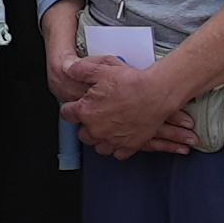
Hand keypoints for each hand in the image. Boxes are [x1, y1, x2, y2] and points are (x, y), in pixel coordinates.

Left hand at [56, 42, 178, 159]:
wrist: (157, 93)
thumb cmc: (131, 82)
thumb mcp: (101, 68)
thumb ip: (79, 69)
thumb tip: (65, 68)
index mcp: (86, 112)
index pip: (67, 114)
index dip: (72, 107)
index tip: (77, 105)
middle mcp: (97, 130)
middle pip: (82, 134)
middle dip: (86, 124)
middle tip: (95, 114)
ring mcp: (113, 140)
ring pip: (98, 146)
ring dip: (100, 138)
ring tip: (106, 126)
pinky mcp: (129, 146)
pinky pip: (117, 154)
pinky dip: (117, 146)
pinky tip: (119, 136)